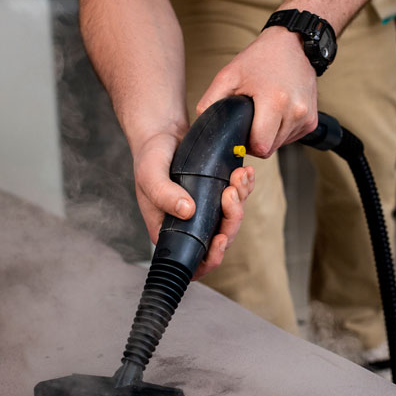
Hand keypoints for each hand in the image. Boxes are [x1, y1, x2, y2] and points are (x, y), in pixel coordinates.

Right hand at [132, 133, 254, 277]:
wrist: (161, 135)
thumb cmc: (149, 157)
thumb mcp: (150, 174)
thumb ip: (163, 194)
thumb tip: (187, 211)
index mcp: (170, 231)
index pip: (194, 260)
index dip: (211, 257)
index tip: (220, 238)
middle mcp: (190, 226)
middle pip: (221, 238)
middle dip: (232, 217)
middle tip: (231, 191)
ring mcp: (206, 212)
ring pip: (232, 218)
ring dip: (241, 198)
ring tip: (240, 175)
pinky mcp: (217, 195)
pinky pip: (237, 199)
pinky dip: (245, 186)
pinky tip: (245, 172)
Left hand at [196, 26, 318, 157]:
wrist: (293, 44)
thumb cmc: (261, 58)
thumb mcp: (228, 75)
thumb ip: (211, 103)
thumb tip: (204, 128)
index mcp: (275, 101)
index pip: (260, 146)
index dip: (246, 144)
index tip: (242, 132)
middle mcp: (296, 111)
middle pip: (269, 149)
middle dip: (256, 140)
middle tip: (251, 119)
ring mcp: (307, 117)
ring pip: (280, 145)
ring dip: (269, 136)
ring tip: (265, 112)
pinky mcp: (312, 121)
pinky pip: (290, 138)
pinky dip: (281, 131)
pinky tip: (277, 112)